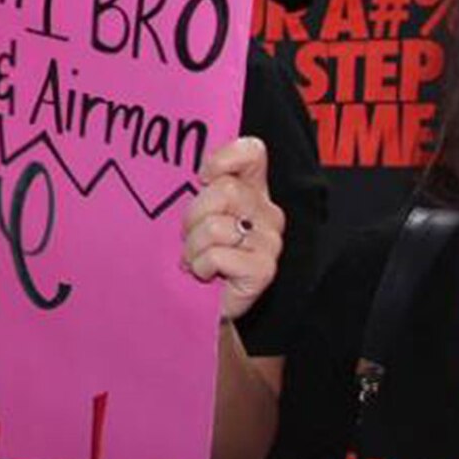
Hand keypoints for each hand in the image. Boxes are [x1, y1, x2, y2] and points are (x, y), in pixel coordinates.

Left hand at [181, 137, 283, 320]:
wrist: (202, 306)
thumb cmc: (196, 254)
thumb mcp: (194, 215)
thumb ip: (199, 190)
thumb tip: (195, 172)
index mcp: (253, 191)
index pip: (253, 153)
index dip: (225, 158)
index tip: (202, 177)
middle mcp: (267, 212)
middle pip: (224, 191)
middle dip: (193, 217)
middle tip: (189, 238)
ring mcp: (270, 241)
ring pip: (215, 226)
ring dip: (193, 247)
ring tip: (195, 260)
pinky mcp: (264, 269)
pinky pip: (218, 256)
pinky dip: (201, 267)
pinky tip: (206, 275)